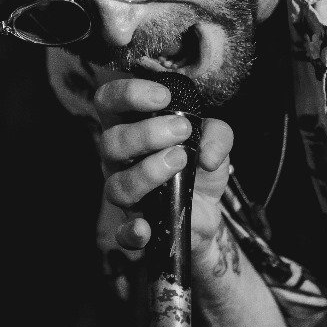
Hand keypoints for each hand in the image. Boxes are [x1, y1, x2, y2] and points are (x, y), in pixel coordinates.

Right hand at [93, 76, 232, 258]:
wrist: (208, 209)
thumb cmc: (199, 164)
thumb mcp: (215, 141)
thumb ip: (217, 135)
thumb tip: (207, 156)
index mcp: (129, 127)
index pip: (109, 102)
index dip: (129, 94)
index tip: (164, 97)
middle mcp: (118, 159)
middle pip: (110, 142)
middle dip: (146, 133)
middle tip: (181, 130)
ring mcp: (123, 192)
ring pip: (117, 184)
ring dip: (149, 170)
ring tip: (180, 160)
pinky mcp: (135, 224)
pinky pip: (124, 232)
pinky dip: (132, 231)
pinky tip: (146, 227)